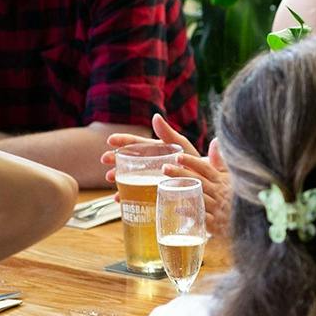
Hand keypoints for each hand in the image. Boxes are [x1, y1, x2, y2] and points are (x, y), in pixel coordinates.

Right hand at [102, 113, 232, 236]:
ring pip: (132, 177)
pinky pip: (139, 195)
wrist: (210, 189)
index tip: (110, 141)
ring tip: (110, 179)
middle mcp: (154, 165)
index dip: (124, 141)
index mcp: (160, 152)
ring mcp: (154, 180)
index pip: (139, 144)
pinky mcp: (156, 194)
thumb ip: (170, 135)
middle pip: (131, 160)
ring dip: (120, 177)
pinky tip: (118, 199)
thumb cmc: (198, 165)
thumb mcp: (184, 149)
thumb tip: (155, 116)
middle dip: (116, 160)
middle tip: (105, 161)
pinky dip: (127, 196)